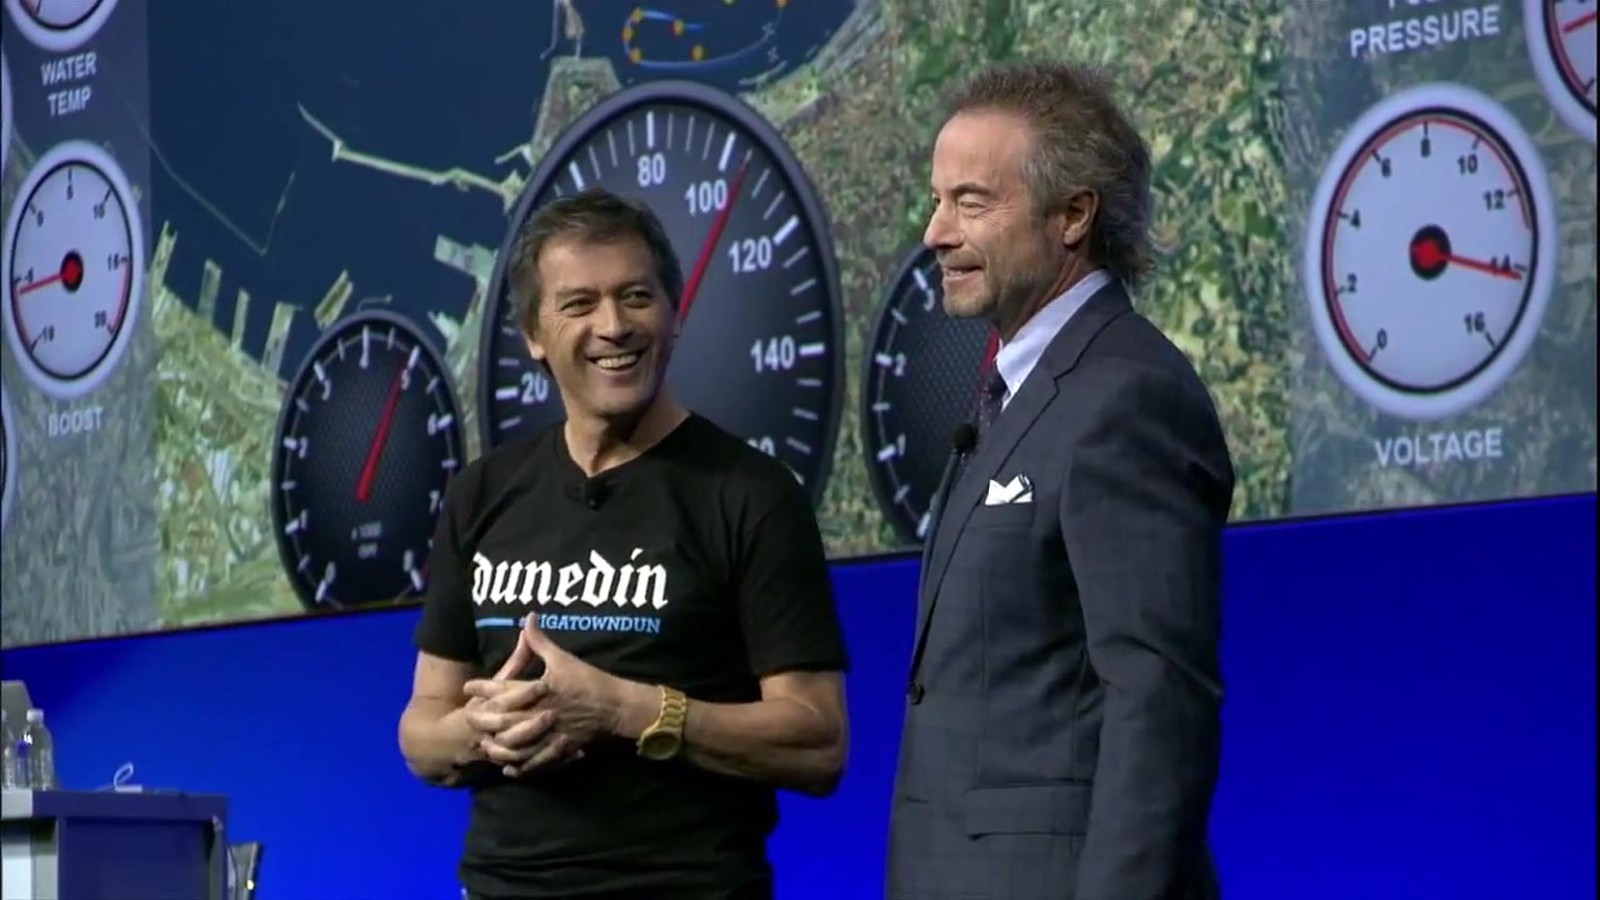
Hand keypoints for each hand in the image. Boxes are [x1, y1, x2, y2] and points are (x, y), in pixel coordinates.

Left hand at [463, 616, 624, 775]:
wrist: (615, 706)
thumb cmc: (589, 680)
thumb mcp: (563, 658)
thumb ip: (540, 641)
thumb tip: (527, 618)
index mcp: (539, 691)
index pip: (503, 690)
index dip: (483, 688)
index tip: (468, 686)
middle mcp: (539, 714)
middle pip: (503, 720)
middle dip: (483, 719)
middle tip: (468, 715)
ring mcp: (548, 735)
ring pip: (515, 745)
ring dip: (497, 745)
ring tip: (484, 742)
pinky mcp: (557, 749)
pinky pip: (534, 762)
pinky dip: (519, 766)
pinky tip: (507, 767)